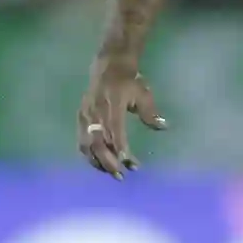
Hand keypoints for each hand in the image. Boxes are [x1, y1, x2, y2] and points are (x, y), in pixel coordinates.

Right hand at [77, 58, 167, 176]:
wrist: (108, 68)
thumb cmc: (129, 82)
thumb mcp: (143, 94)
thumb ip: (150, 112)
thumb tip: (163, 126)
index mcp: (112, 104)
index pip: (115, 130)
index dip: (120, 148)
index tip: (128, 163)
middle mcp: (95, 112)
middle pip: (98, 142)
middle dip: (108, 161)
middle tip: (121, 175)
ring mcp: (85, 116)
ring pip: (87, 144)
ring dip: (98, 161)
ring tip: (112, 173)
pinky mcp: (80, 118)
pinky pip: (81, 141)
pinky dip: (89, 155)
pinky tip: (99, 164)